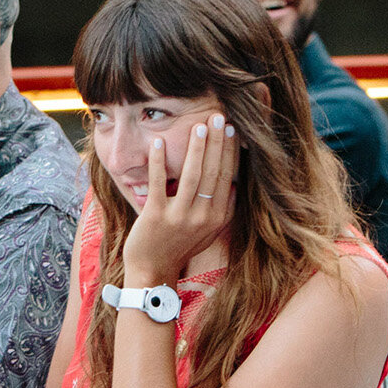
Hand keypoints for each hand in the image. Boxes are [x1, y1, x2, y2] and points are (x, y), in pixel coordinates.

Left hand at [122, 112, 238, 282]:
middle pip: (214, 171)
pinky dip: (158, 161)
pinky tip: (157, 142)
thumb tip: (234, 183)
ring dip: (196, 148)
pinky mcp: (156, 217)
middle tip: (217, 116)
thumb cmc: (179, 247)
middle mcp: (203, 217)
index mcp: (217, 217)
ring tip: (197, 125)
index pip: (227, 176)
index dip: (229, 150)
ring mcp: (180, 217)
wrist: (152, 270)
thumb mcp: (209, 231)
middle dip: (216, 141)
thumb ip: (222, 209)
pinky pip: (158, 183)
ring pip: (192, 175)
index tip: (230, 128)